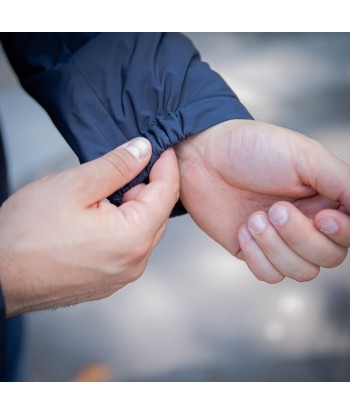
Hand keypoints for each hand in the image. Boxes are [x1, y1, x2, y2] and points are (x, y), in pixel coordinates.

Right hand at [0, 138, 178, 315]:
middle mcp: (134, 263)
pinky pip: (128, 247)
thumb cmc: (26, 234)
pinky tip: (98, 218)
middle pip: (158, 214)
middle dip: (147, 186)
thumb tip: (142, 151)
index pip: (167, 194)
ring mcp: (121, 276)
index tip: (163, 149)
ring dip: (133, 207)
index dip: (167, 166)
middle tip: (124, 168)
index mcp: (132, 238)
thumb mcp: (75, 185)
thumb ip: (117, 166)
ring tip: (103, 194)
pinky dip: (123, 227)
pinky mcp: (108, 281)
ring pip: (143, 230)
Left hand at [175, 120, 349, 282]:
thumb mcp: (305, 156)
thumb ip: (343, 183)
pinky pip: (269, 275)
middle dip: (299, 237)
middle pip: (328, 257)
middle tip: (275, 208)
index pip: (349, 234)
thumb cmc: (253, 148)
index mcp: (325, 199)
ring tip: (253, 218)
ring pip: (301, 271)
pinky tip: (242, 229)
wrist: (203, 158)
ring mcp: (279, 240)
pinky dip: (257, 257)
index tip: (321, 217)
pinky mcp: (253, 252)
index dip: (341, 233)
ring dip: (276, 247)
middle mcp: (306, 223)